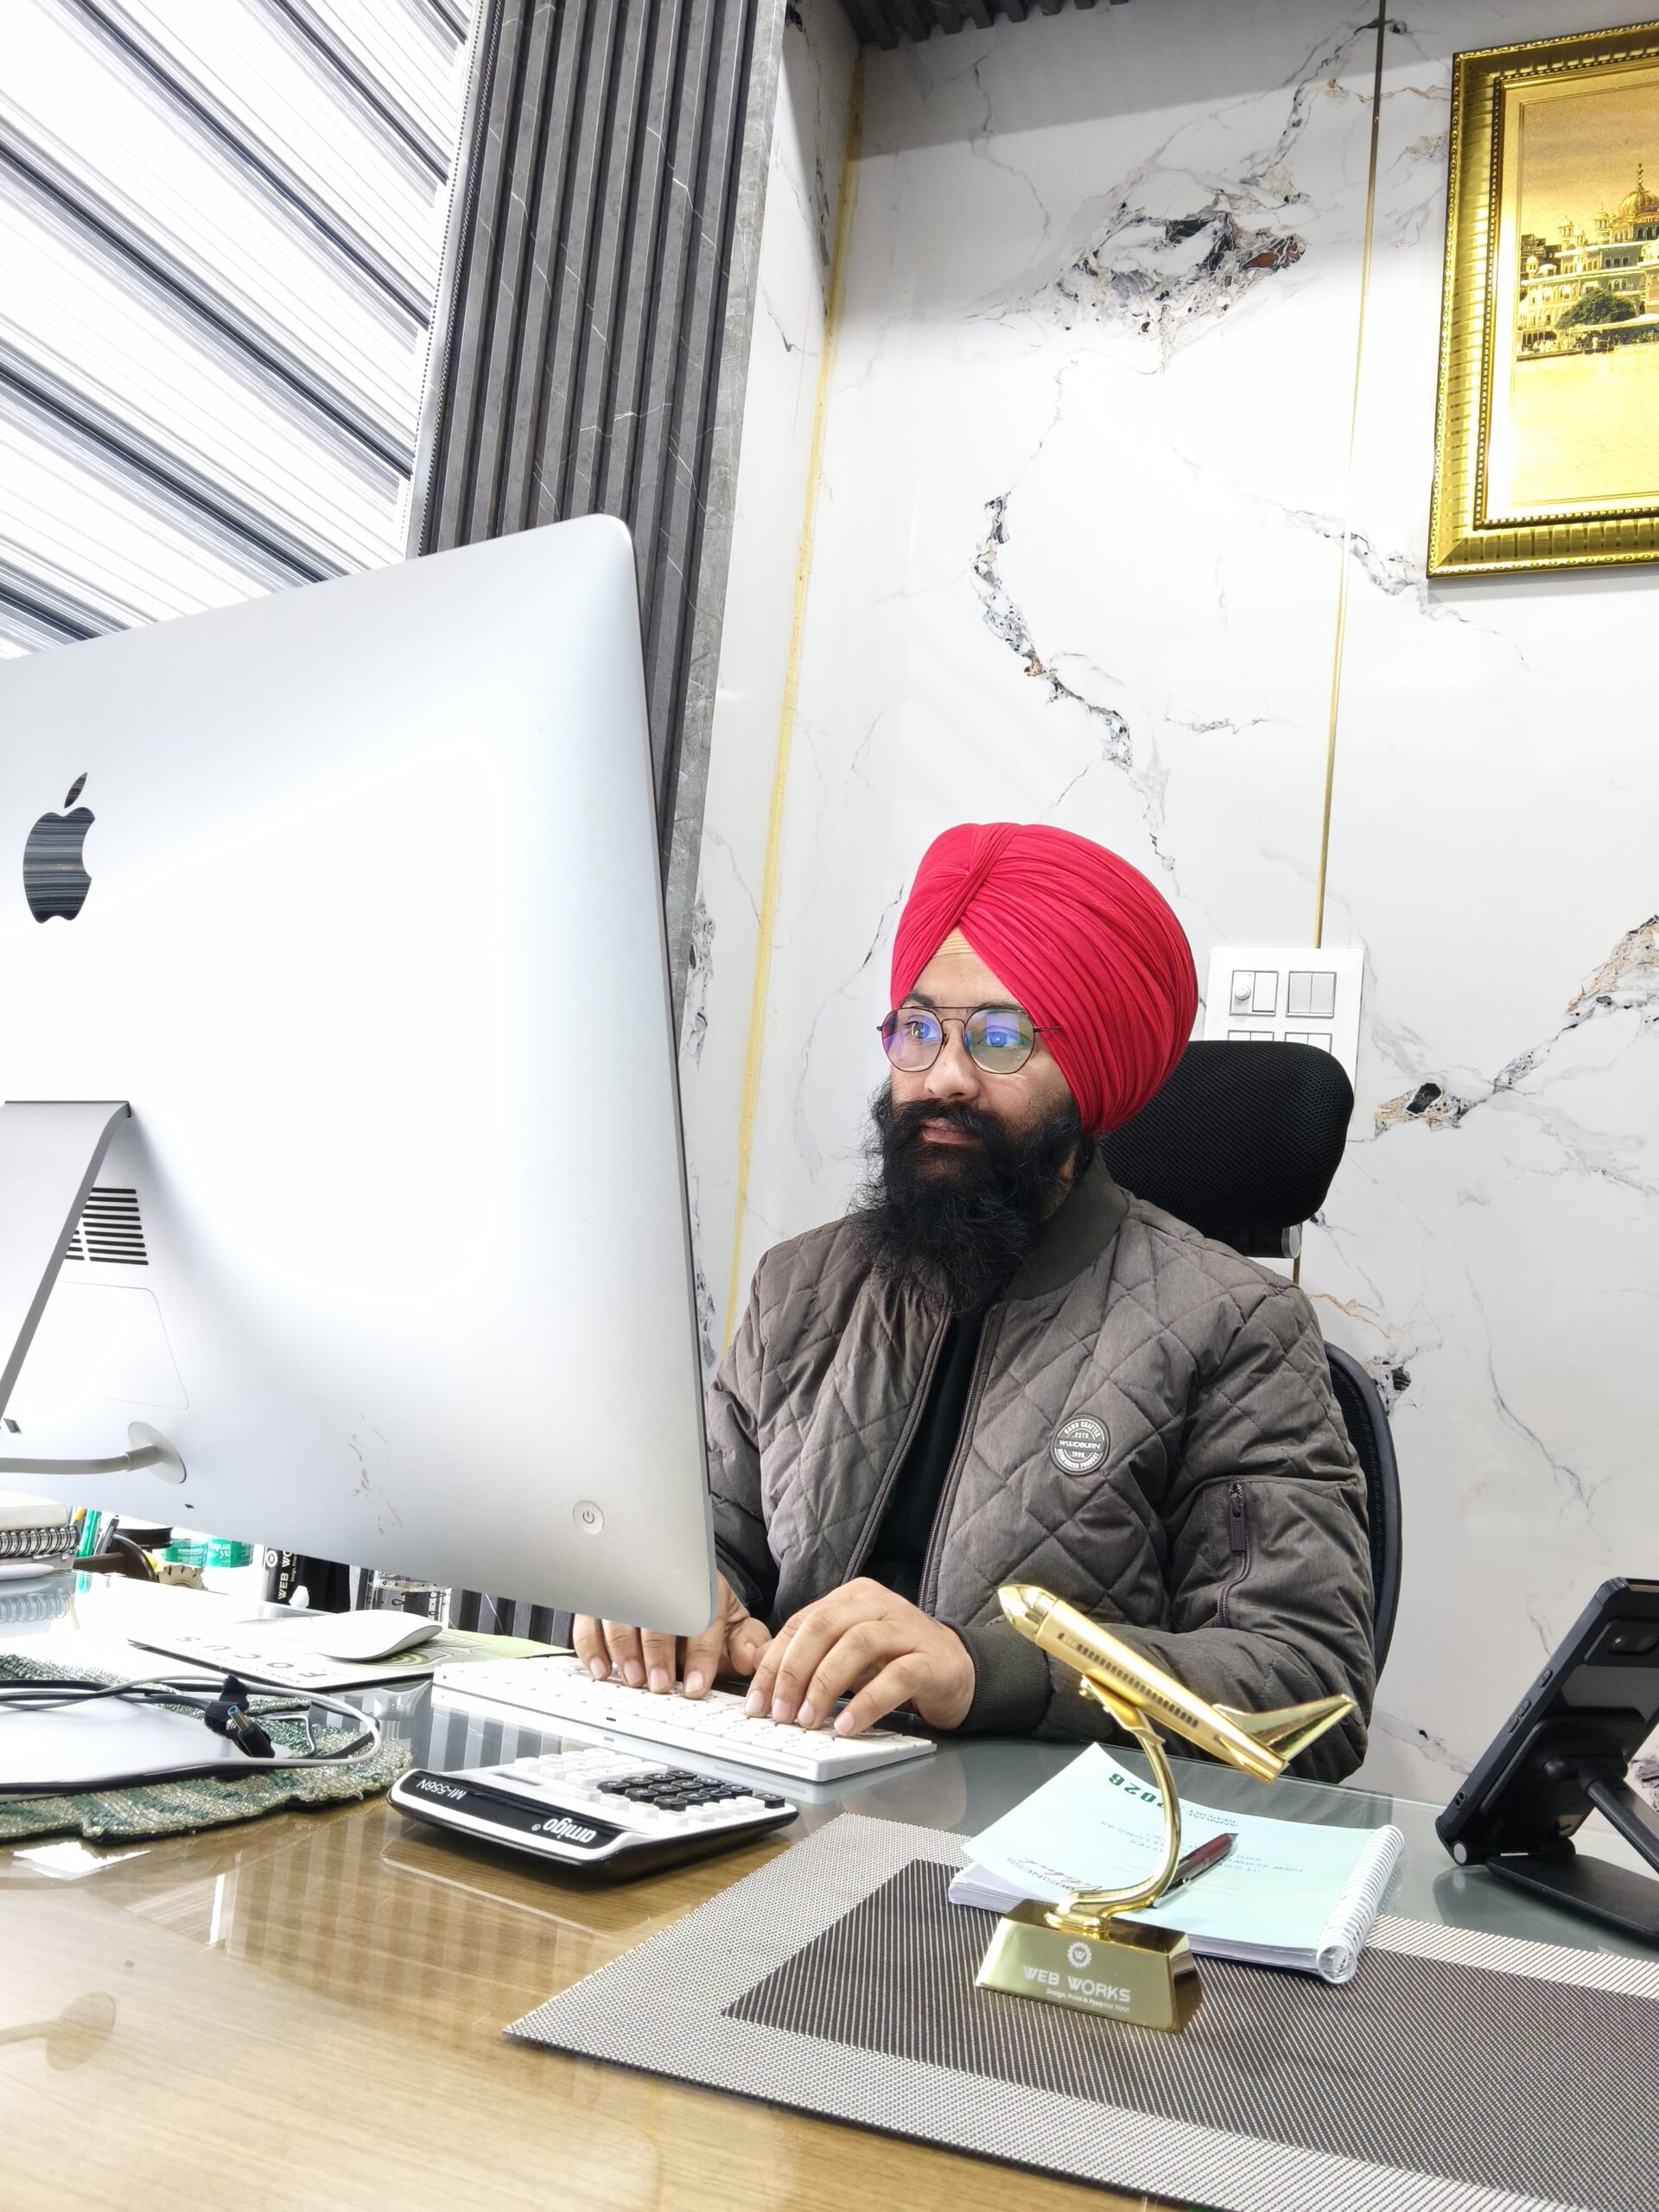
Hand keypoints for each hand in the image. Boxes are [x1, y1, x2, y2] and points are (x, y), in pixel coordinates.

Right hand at [570, 1572, 769, 1698]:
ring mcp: (628, 1587)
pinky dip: (592, 1647)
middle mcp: (663, 1581)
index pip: (703, 1616)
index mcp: (703, 1586)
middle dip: (658, 1654)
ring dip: (624, 1651)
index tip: (698, 1685)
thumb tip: (752, 1656)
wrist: (677, 1579)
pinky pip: (588, 1621)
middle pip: (656, 1613)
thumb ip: (748, 1642)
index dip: (702, 1654)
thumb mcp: (733, 1622)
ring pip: (619, 1615)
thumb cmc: (704, 1611)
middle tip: (660, 1684)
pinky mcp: (601, 1599)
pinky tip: (602, 1671)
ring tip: (634, 1680)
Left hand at [744, 1578, 974, 1736]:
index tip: (757, 1701)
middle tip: (780, 1713)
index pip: (801, 1623)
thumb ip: (808, 1655)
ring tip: (808, 1720)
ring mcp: (906, 1629)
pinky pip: (895, 1677)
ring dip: (825, 1685)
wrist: (958, 1671)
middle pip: (824, 1626)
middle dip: (794, 1671)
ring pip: (856, 1645)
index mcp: (852, 1598)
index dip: (774, 1662)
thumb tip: (757, 1664)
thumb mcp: (846, 1654)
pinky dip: (867, 1703)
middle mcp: (878, 1604)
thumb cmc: (895, 1662)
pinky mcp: (930, 1659)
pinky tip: (848, 1726)